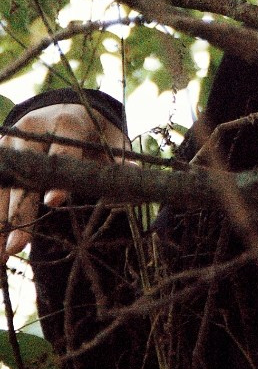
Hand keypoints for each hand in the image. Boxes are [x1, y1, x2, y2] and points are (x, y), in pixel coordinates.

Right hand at [0, 104, 128, 258]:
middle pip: (27, 174)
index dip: (58, 178)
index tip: (54, 202)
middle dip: (21, 211)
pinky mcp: (0, 154)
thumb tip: (134, 173)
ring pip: (3, 184)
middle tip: (17, 246)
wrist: (62, 111)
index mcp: (66, 123)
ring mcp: (12, 142)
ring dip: (0, 222)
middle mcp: (32, 130)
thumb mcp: (110, 139)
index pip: (61, 152)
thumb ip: (119, 157)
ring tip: (0, 257)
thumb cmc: (92, 134)